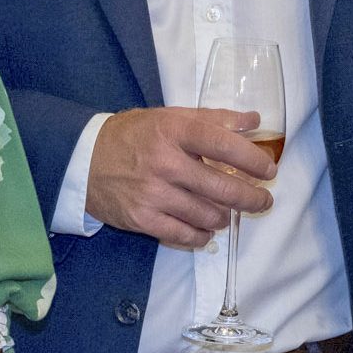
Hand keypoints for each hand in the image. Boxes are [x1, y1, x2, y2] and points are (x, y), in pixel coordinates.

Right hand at [84, 107, 274, 248]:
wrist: (83, 160)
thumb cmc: (133, 136)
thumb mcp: (169, 117)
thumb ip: (213, 119)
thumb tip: (253, 121)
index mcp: (173, 130)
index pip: (223, 144)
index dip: (252, 159)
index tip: (269, 170)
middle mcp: (164, 162)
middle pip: (221, 187)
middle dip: (251, 198)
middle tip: (262, 201)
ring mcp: (153, 193)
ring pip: (207, 215)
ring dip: (224, 217)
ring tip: (226, 212)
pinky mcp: (142, 219)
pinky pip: (184, 235)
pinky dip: (201, 236)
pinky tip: (205, 230)